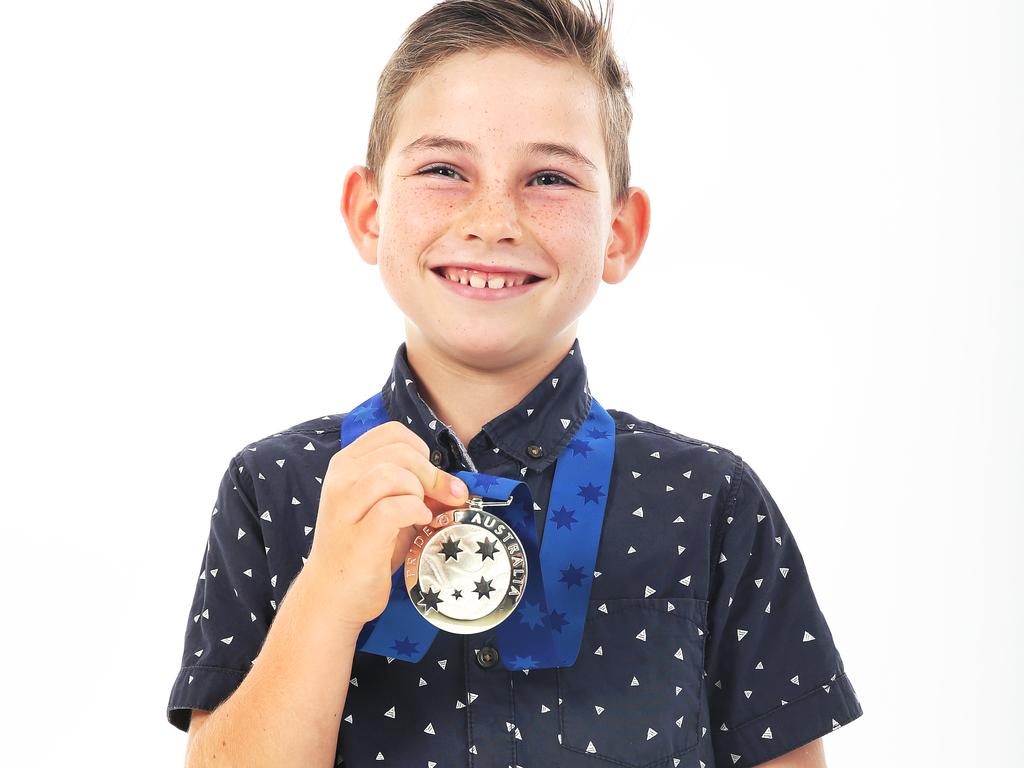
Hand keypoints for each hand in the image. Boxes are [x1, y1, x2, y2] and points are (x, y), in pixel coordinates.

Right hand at [305, 420, 468, 626]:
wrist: (332, 597)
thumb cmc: (363, 550)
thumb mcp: (388, 509)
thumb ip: (414, 490)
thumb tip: (454, 484)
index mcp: (347, 465)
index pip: (392, 432)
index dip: (422, 450)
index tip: (432, 476)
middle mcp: (341, 479)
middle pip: (400, 451)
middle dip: (431, 473)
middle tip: (443, 498)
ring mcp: (345, 506)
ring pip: (394, 473)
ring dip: (420, 492)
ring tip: (421, 514)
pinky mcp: (358, 535)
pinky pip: (396, 506)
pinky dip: (416, 512)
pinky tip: (419, 525)